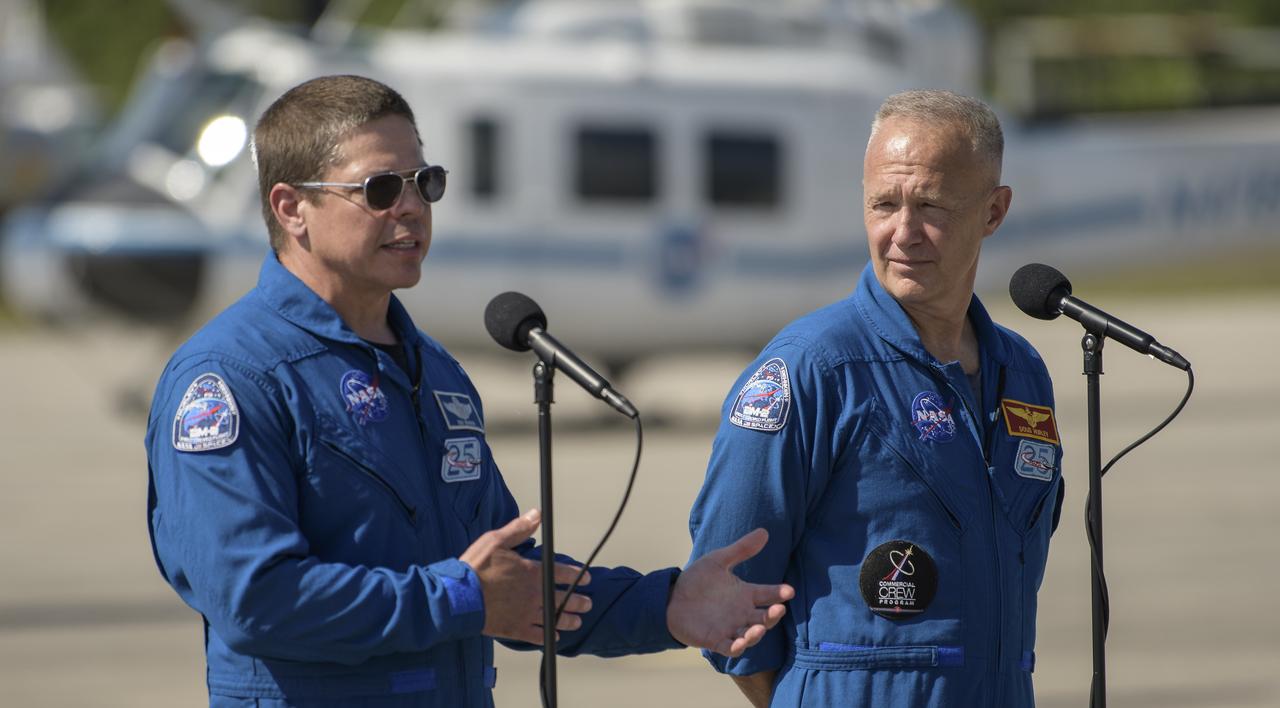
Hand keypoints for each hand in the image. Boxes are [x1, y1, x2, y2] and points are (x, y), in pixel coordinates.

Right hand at [459, 509, 592, 643]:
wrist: (458, 598)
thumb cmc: (475, 568)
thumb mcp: (495, 541)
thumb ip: (519, 529)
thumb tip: (537, 514)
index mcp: (532, 573)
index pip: (562, 573)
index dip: (577, 576)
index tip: (587, 578)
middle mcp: (534, 595)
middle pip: (563, 599)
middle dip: (578, 601)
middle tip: (587, 603)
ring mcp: (526, 613)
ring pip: (554, 618)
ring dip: (568, 620)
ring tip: (577, 621)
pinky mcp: (515, 629)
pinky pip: (536, 635)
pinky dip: (547, 636)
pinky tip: (554, 637)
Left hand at [667, 528, 793, 656]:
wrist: (670, 599)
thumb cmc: (696, 581)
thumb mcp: (718, 561)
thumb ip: (741, 550)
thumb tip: (764, 531)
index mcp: (745, 594)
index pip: (768, 594)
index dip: (779, 593)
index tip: (789, 590)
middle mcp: (742, 613)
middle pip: (764, 617)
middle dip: (773, 615)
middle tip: (779, 609)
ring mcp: (730, 628)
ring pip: (750, 635)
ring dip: (757, 633)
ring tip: (760, 628)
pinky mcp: (716, 640)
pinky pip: (730, 648)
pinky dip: (736, 647)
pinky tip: (740, 642)